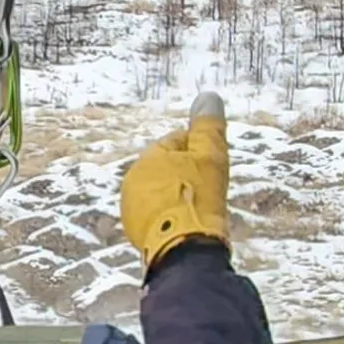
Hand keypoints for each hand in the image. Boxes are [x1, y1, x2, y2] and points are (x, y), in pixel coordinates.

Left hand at [119, 92, 231, 269]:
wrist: (184, 246)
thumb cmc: (199, 197)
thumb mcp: (210, 156)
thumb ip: (208, 126)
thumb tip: (208, 96)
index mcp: (148, 157)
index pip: (177, 142)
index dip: (200, 152)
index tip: (212, 169)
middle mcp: (133, 179)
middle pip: (168, 168)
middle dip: (187, 175)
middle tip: (207, 190)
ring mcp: (131, 207)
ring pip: (161, 193)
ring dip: (177, 196)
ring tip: (197, 209)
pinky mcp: (135, 231)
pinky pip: (157, 216)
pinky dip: (169, 217)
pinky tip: (185, 224)